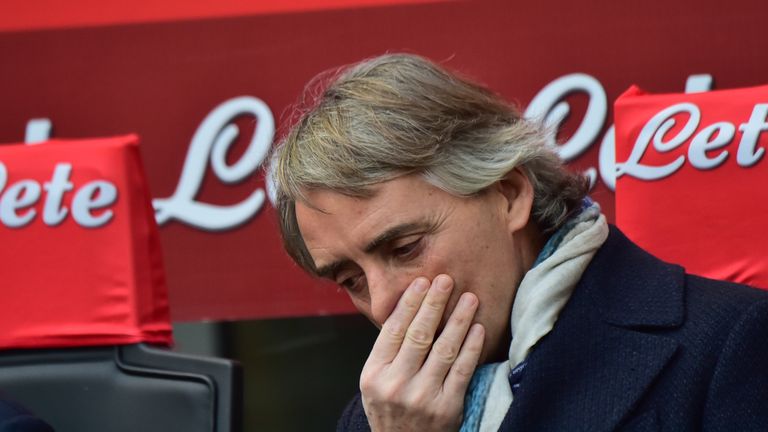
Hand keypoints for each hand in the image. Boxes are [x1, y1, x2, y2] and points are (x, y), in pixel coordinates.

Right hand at [359, 274, 484, 431]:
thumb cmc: (390, 409)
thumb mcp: (374, 382)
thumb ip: (388, 351)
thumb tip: (408, 307)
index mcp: (374, 374)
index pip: (394, 330)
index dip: (409, 303)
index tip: (422, 282)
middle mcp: (395, 385)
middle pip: (419, 334)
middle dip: (434, 303)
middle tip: (446, 280)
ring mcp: (422, 397)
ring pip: (443, 349)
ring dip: (458, 319)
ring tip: (469, 298)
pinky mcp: (447, 408)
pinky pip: (462, 370)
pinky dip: (471, 347)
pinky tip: (477, 328)